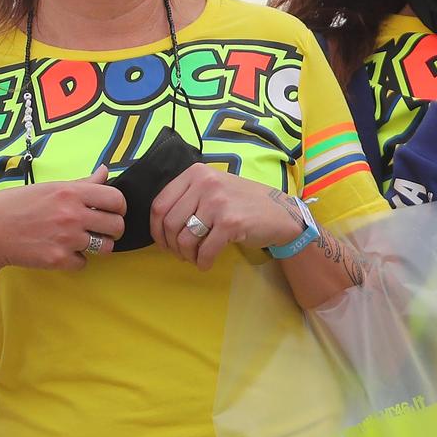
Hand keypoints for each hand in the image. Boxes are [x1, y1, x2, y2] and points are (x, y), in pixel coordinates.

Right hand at [0, 166, 125, 271]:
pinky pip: (83, 263)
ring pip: (105, 248)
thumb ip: (81, 184)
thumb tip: (105, 171)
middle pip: (117, 226)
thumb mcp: (49, 187)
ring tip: (81, 241)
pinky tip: (60, 251)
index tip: (111, 212)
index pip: (117, 199)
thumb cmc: (16, 205)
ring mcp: (66, 238)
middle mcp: (72, 214)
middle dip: (112, 230)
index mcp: (71, 192)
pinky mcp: (57, 259)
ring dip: (97, 246)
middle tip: (100, 230)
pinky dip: (75, 260)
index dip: (119, 207)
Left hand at [152, 165, 303, 269]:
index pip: (160, 204)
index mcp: (196, 173)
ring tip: (195, 258)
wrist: (281, 212)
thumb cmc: (243, 202)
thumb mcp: (214, 187)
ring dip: (186, 255)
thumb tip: (160, 225)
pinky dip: (202, 262)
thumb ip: (188, 197)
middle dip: (171, 246)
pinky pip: (205, 250)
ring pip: (184, 239)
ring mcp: (218, 203)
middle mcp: (205, 183)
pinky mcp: (231, 223)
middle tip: (181, 254)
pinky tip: (206, 263)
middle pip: (169, 223)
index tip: (163, 242)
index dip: (156, 229)